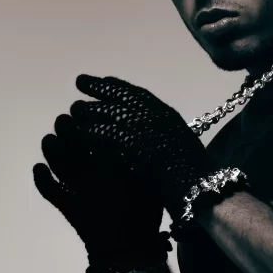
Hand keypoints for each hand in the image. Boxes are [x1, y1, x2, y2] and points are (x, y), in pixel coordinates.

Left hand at [33, 113, 169, 272]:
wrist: (128, 253)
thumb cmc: (144, 218)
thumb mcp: (152, 188)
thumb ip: (143, 166)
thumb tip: (138, 145)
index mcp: (115, 167)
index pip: (98, 135)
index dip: (90, 121)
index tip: (87, 114)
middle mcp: (92, 173)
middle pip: (73, 142)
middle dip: (67, 127)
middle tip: (66, 120)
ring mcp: (76, 189)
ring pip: (56, 161)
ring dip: (51, 146)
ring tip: (51, 139)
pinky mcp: (66, 205)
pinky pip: (47, 188)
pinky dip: (40, 176)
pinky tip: (39, 167)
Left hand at [69, 75, 209, 227]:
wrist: (198, 190)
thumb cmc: (194, 176)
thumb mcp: (181, 148)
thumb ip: (164, 137)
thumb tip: (151, 136)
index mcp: (168, 115)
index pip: (138, 94)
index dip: (118, 88)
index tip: (104, 82)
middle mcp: (155, 115)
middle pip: (120, 95)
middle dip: (98, 88)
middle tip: (81, 83)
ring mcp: (144, 128)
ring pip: (108, 111)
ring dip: (90, 110)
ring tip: (74, 110)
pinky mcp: (132, 144)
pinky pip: (104, 133)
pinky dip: (91, 131)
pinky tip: (80, 132)